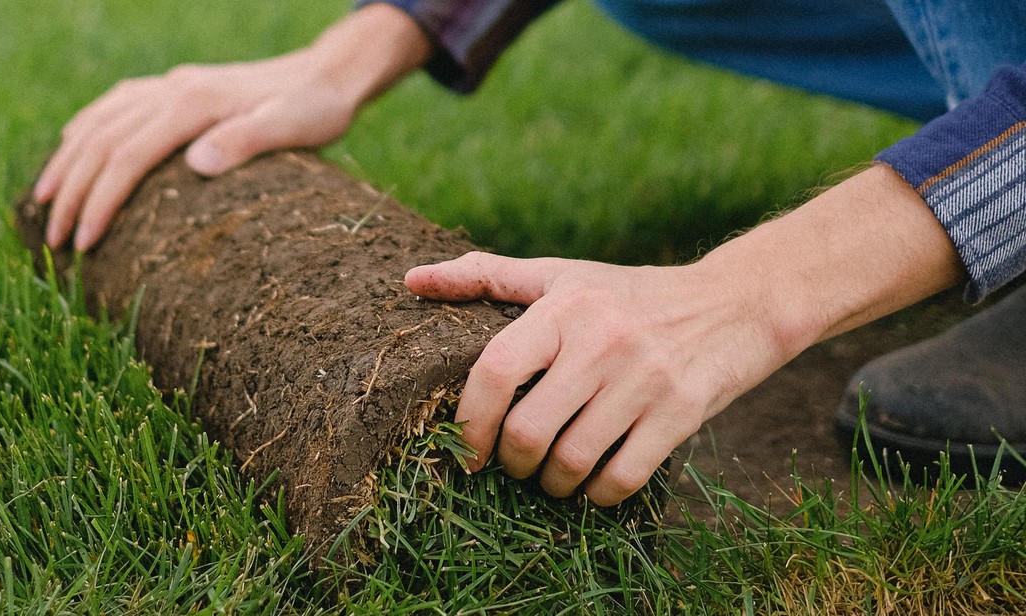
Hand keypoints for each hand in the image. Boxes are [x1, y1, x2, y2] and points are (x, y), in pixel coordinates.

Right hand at [33, 4, 429, 250]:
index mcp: (193, 102)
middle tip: (52, 241)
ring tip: (43, 202)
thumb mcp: (294, 127)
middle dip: (71, 192)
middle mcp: (172, 88)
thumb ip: (248, 141)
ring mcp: (171, 85)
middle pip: (101, 140)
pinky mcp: (177, 88)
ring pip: (99, 120)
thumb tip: (196, 164)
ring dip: (67, 162)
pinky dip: (86, 127)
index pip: (127, 156)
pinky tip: (73, 145)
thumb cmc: (316, 110)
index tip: (83, 244)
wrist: (328, 75)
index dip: (100, 201)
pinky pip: (116, 105)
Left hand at [405, 252, 788, 504]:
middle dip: (511, 463)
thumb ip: (486, 276)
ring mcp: (645, 379)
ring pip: (572, 462)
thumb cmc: (629, 294)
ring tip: (551, 476)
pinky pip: (622, 478)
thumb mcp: (562, 276)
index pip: (495, 371)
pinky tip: (594, 484)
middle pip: (529, 431)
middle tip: (513, 464)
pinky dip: (598, 495)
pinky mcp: (681, 413)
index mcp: (565, 307)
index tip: (466, 448)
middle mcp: (602, 341)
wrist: (734, 303)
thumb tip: (412, 280)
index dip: (470, 421)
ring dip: (552, 484)